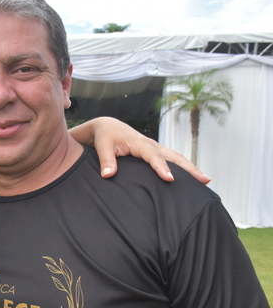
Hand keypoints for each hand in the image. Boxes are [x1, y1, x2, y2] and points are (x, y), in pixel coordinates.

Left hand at [70, 117, 210, 183]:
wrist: (108, 127)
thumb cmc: (105, 136)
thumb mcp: (102, 146)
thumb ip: (106, 161)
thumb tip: (108, 175)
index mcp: (140, 143)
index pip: (153, 156)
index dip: (161, 167)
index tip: (170, 179)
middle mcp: (152, 145)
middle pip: (174, 156)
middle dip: (189, 168)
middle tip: (204, 180)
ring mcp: (156, 149)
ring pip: (176, 158)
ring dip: (191, 168)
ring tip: (206, 181)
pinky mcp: (155, 153)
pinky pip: (172, 160)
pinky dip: (183, 168)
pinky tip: (191, 180)